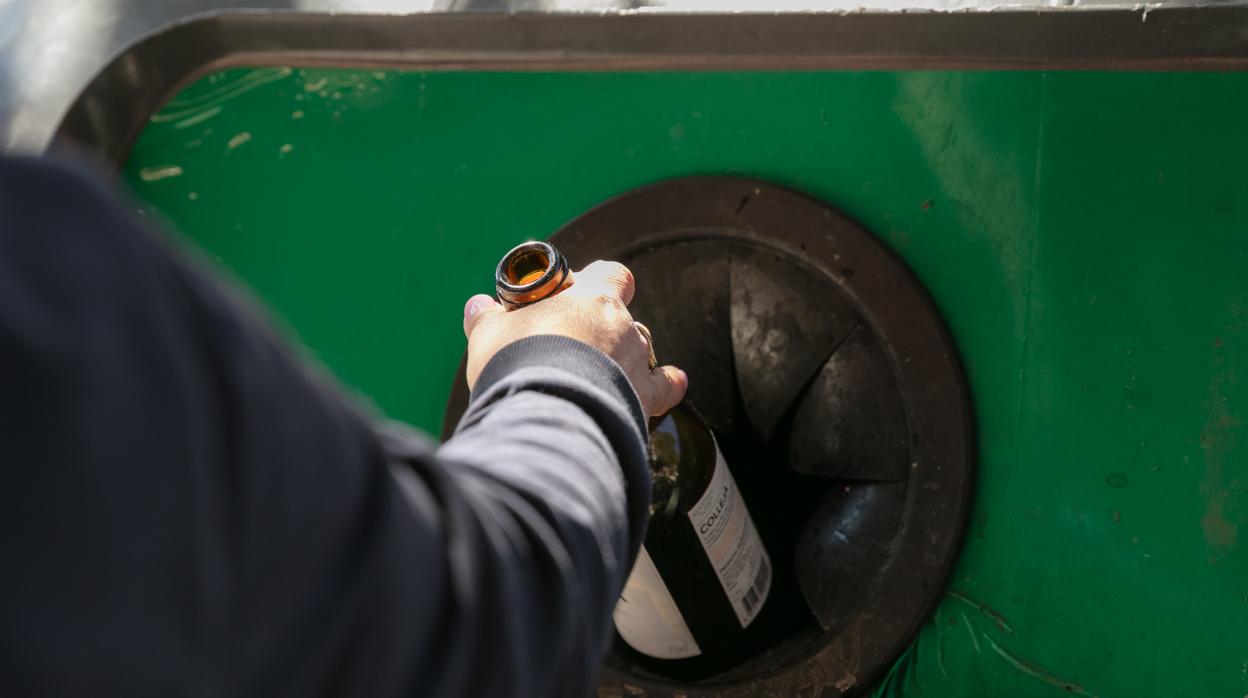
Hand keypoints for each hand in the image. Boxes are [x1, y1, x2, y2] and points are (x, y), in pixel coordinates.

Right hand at [462, 260, 687, 416]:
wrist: (547, 414)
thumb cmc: (518, 364)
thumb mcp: (491, 336)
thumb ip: (489, 319)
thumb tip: (478, 307)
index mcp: (591, 297)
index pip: (610, 274)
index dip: (597, 281)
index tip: (575, 294)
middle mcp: (622, 324)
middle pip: (622, 314)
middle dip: (601, 325)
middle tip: (572, 343)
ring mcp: (636, 360)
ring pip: (641, 347)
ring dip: (624, 354)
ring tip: (600, 371)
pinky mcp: (645, 397)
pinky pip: (665, 386)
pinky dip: (668, 384)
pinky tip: (674, 382)